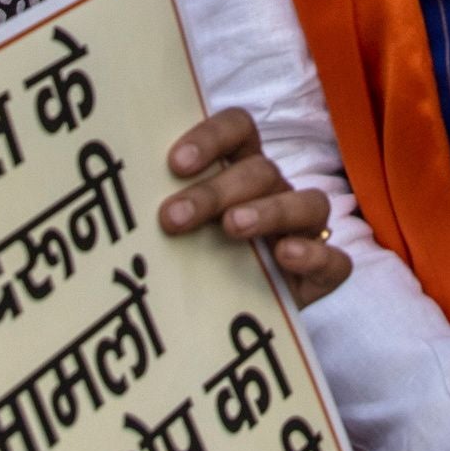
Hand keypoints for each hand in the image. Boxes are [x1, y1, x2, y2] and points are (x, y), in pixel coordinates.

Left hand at [158, 107, 347, 304]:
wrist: (234, 321)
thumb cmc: (200, 263)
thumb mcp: (179, 234)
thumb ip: (163, 212)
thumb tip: (115, 204)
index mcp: (241, 169)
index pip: (238, 129)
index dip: (211, 138)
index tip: (174, 164)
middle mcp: (275, 192)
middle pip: (261, 170)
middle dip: (217, 190)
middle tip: (174, 217)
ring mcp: (303, 230)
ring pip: (308, 203)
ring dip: (269, 211)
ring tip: (232, 228)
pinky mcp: (322, 272)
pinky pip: (334, 258)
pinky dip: (313, 253)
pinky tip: (284, 256)